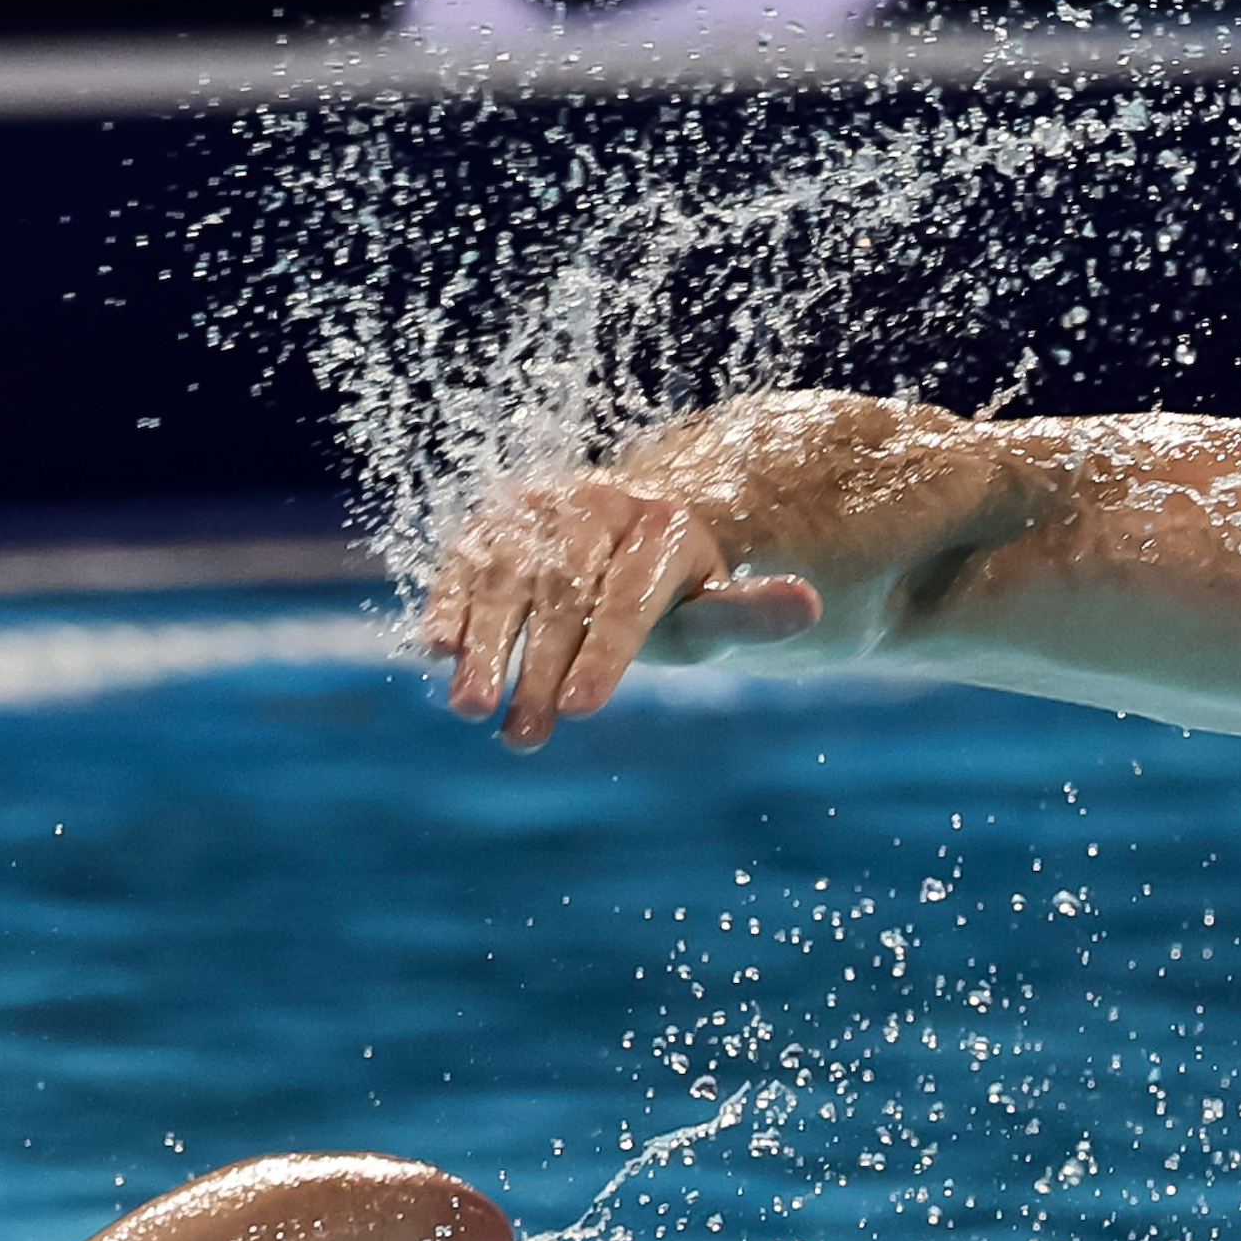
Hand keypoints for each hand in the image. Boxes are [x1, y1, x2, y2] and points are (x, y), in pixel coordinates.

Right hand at [420, 470, 824, 747]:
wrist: (626, 533)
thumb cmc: (674, 593)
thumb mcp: (712, 610)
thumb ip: (747, 615)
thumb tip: (807, 604)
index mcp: (663, 527)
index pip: (629, 599)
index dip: (603, 655)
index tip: (578, 710)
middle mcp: (595, 505)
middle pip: (563, 594)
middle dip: (538, 669)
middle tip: (524, 734)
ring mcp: (537, 510)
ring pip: (506, 577)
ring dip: (483, 644)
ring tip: (470, 706)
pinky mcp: (490, 524)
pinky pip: (463, 562)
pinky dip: (446, 601)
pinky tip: (433, 648)